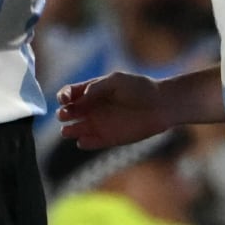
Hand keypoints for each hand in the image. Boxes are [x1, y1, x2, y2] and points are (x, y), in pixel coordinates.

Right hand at [57, 72, 174, 149]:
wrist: (161, 105)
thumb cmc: (140, 88)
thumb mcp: (116, 80)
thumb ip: (96, 87)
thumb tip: (79, 98)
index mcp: (91, 91)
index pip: (68, 95)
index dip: (63, 97)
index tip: (65, 99)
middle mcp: (91, 108)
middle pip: (67, 113)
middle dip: (63, 114)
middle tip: (66, 114)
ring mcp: (99, 124)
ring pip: (74, 130)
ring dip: (69, 131)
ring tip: (68, 131)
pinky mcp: (108, 138)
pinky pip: (90, 143)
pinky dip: (85, 143)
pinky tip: (83, 141)